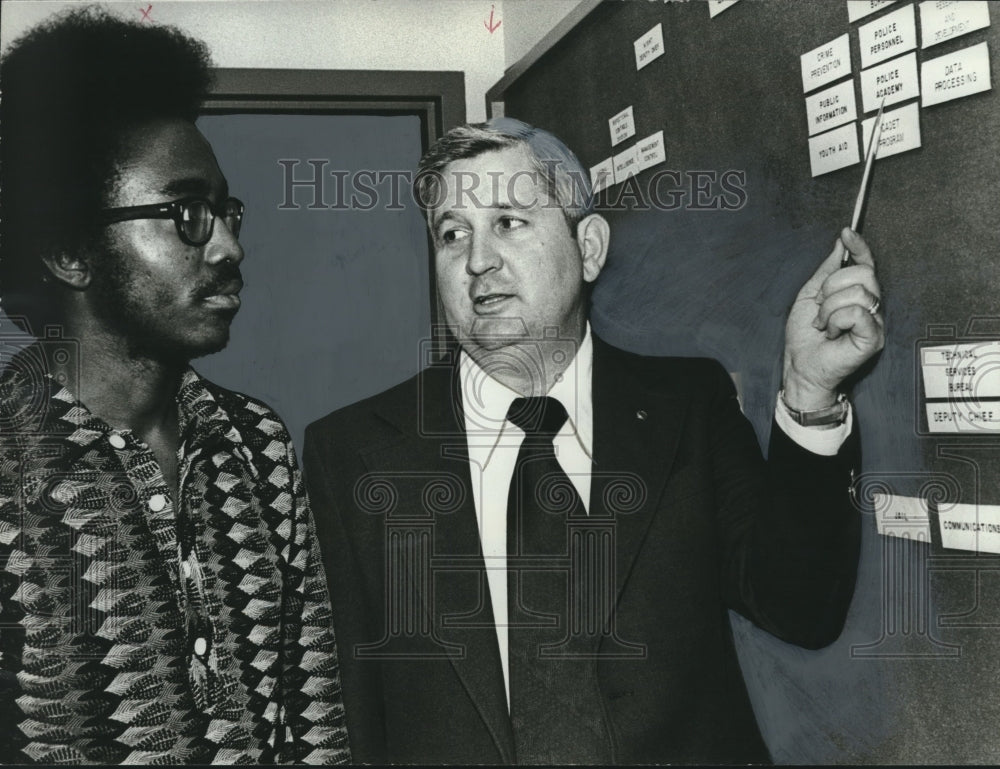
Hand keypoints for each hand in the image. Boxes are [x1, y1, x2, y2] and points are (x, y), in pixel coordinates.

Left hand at [783, 228, 884, 409]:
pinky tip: (832, 334)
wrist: (800, 365)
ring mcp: (875, 322)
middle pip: (864, 274)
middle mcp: (870, 305)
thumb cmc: (805, 337)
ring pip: (858, 292)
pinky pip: (857, 312)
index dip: (859, 246)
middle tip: (820, 308)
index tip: (847, 232)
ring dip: (829, 308)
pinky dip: (835, 321)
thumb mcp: (810, 296)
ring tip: (824, 325)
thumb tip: (840, 244)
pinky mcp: (874, 337)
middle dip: (832, 287)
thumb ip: (827, 271)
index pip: (866, 264)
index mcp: (856, 294)